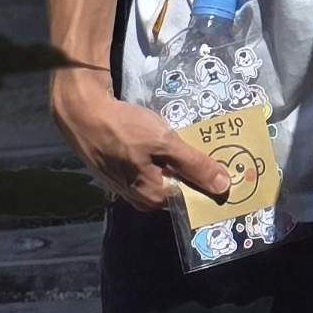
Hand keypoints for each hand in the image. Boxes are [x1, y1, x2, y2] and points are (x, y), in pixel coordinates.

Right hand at [50, 68, 232, 214]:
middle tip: (215, 148)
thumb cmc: (124, 128)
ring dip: (179, 160)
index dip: (211, 182)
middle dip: (196, 170)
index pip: (192, 197)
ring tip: (193, 141)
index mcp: (153, 197)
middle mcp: (140, 198)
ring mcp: (128, 185)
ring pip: (164, 175)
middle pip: (179, 186)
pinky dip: (161, 156)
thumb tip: (223, 186)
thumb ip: (194, 165)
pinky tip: (166, 140)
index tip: (229, 167)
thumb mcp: (165, 143)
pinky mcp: (121, 171)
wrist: (83, 114)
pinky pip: (150, 167)